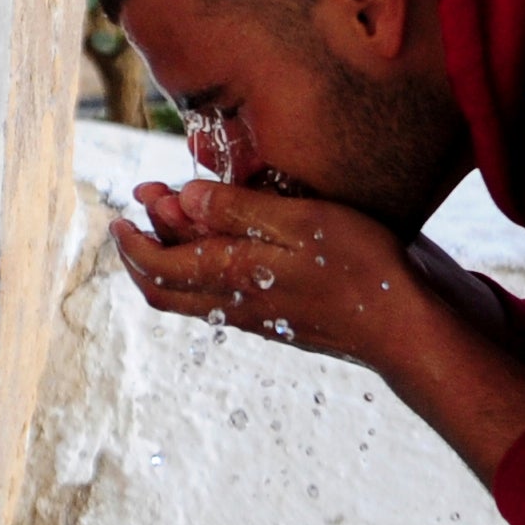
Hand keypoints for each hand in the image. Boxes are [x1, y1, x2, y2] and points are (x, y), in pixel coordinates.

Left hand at [110, 179, 433, 367]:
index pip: (159, 267)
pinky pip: (224, 301)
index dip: (133, 242)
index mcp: (234, 277)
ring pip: (193, 299)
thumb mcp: (300, 220)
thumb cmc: (359, 267)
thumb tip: (183, 197)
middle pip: (167, 292)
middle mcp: (237, 304)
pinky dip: (207, 272)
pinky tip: (225, 246)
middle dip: (142, 255)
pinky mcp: (283, 320)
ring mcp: (259, 317)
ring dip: (173, 262)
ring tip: (176, 222)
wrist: (405, 327)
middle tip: (136, 217)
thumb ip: (239, 208)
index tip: (120, 213)